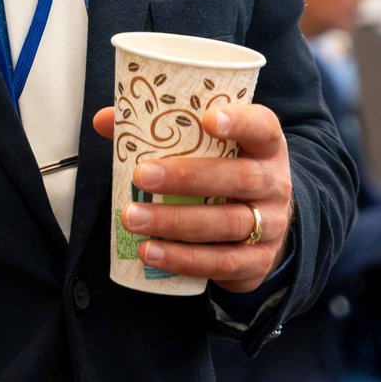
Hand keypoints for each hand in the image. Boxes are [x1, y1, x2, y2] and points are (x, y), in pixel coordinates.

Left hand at [93, 102, 292, 292]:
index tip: (207, 119)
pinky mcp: (258, 261)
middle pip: (240, 178)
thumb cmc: (227, 174)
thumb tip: (105, 120)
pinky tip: (152, 252)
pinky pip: (223, 262)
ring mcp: (271, 225)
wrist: (267, 224)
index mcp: (266, 146)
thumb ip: (161, 131)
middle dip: (188, 178)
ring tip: (134, 218)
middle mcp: (275, 184)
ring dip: (176, 223)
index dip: (239, 122)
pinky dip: (184, 259)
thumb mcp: (211, 148)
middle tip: (142, 176)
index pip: (262, 127)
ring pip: (228, 224)